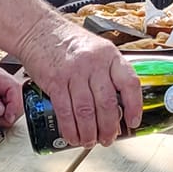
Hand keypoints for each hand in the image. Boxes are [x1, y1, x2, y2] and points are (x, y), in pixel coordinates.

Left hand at [0, 65, 21, 126]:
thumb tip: (0, 108)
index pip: (14, 87)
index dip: (15, 104)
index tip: (8, 116)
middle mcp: (0, 82)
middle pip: (19, 98)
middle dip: (11, 113)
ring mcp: (1, 92)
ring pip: (15, 107)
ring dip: (6, 118)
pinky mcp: (0, 102)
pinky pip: (8, 112)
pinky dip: (2, 120)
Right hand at [12, 17, 142, 147]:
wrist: (38, 29)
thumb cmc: (68, 41)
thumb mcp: (97, 48)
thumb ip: (109, 71)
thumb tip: (120, 102)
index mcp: (109, 55)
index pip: (129, 83)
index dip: (134, 106)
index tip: (133, 121)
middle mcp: (93, 63)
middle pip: (107, 103)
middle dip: (109, 127)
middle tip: (108, 138)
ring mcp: (74, 73)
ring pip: (87, 111)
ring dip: (90, 133)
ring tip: (91, 141)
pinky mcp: (55, 81)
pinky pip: (65, 111)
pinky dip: (70, 129)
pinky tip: (73, 137)